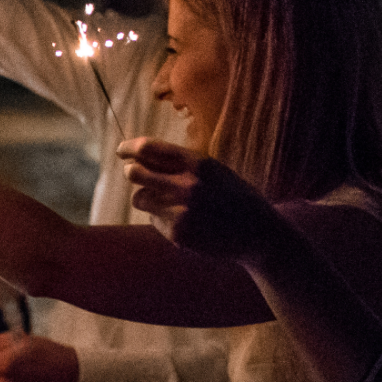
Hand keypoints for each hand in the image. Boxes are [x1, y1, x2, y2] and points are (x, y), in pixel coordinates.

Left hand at [121, 138, 283, 262]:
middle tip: (132, 171)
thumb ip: (181, 164)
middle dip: (131, 171)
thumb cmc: (233, 197)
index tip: (122, 149)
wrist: (259, 233)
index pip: (149, 148)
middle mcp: (187, 184)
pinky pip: (153, 220)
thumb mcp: (214, 171)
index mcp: (198, 163)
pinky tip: (187, 221)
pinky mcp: (177, 232)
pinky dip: (162, 219)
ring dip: (147, 197)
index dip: (130, 147)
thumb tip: (138, 156)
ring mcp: (180, 209)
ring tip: (171, 201)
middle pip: (135, 172)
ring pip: (139, 198)